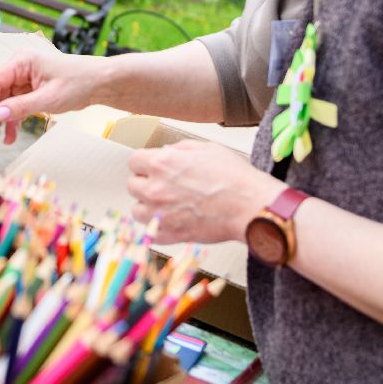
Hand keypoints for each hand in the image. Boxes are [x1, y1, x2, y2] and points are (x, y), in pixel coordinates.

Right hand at [0, 51, 103, 144]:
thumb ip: (21, 106)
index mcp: (22, 61)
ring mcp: (25, 79)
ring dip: (1, 121)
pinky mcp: (31, 90)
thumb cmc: (79, 82)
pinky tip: (10, 136)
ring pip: (5, 102)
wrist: (100, 83)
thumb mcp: (49, 98)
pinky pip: (16, 105)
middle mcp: (20, 68)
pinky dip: (13, 120)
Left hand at [126, 141, 281, 244]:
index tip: (152, 167)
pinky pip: (149, 233)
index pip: (134, 161)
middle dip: (146, 183)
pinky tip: (170, 221)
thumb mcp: (206, 149)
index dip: (145, 163)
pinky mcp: (169, 234)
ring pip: (137, 210)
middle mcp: (156, 188)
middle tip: (163, 185)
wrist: (250, 206)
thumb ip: (179, 149)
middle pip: (133, 185)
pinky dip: (157, 228)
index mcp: (162, 164)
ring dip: (148, 206)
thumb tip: (165, 152)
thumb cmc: (234, 178)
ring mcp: (160, 214)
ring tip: (166, 204)